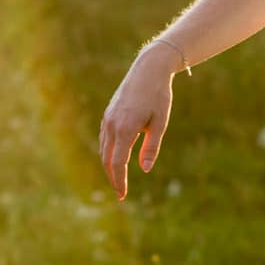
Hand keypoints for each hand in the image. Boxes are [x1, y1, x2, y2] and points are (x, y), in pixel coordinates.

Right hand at [98, 47, 178, 199]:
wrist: (148, 70)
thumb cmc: (159, 96)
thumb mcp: (160, 123)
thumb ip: (151, 147)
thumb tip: (145, 170)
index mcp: (125, 129)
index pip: (118, 163)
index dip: (119, 181)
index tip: (122, 195)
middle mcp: (112, 125)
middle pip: (107, 159)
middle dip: (113, 177)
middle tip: (120, 193)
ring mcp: (108, 118)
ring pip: (104, 149)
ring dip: (109, 166)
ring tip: (118, 178)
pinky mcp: (108, 113)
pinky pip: (105, 138)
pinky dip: (108, 152)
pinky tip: (115, 158)